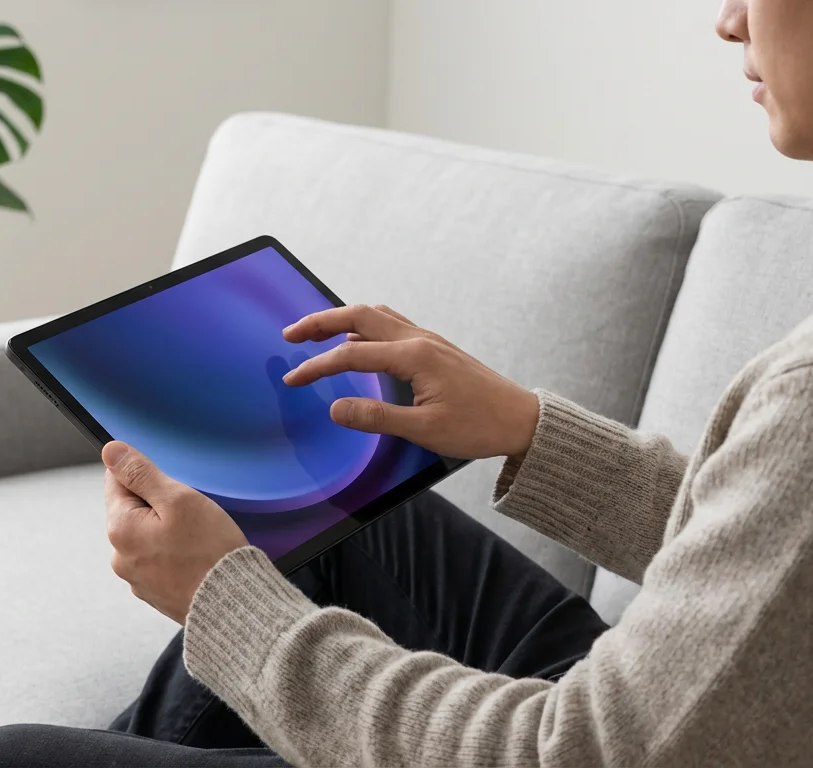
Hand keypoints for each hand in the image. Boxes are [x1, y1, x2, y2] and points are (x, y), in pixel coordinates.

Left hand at [103, 441, 248, 624]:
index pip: (118, 482)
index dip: (147, 476)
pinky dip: (175, 554)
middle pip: (133, 510)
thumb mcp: (178, 499)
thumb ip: (141, 473)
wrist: (234, 605)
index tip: (170, 487)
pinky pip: (160, 560)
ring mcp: (137, 578)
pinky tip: (197, 557)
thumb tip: (112, 452)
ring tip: (198, 539)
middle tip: (191, 515)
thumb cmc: (210, 552)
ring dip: (168, 530)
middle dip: (159, 505)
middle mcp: (120, 557)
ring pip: (148, 536)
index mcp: (120, 529)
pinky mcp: (155, 592)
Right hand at [282, 304, 538, 459]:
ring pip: (376, 315)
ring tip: (316, 332)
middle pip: (359, 315)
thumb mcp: (424, 430)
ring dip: (342, 319)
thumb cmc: (479, 426)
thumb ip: (376, 418)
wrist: (521, 420)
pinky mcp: (434, 348)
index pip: (351, 354)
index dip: (317, 366)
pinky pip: (391, 325)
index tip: (293, 379)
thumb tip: (335, 408)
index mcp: (414, 356)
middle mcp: (419, 339)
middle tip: (291, 335)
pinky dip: (365, 326)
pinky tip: (356, 343)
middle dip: (321, 321)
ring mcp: (428, 340)